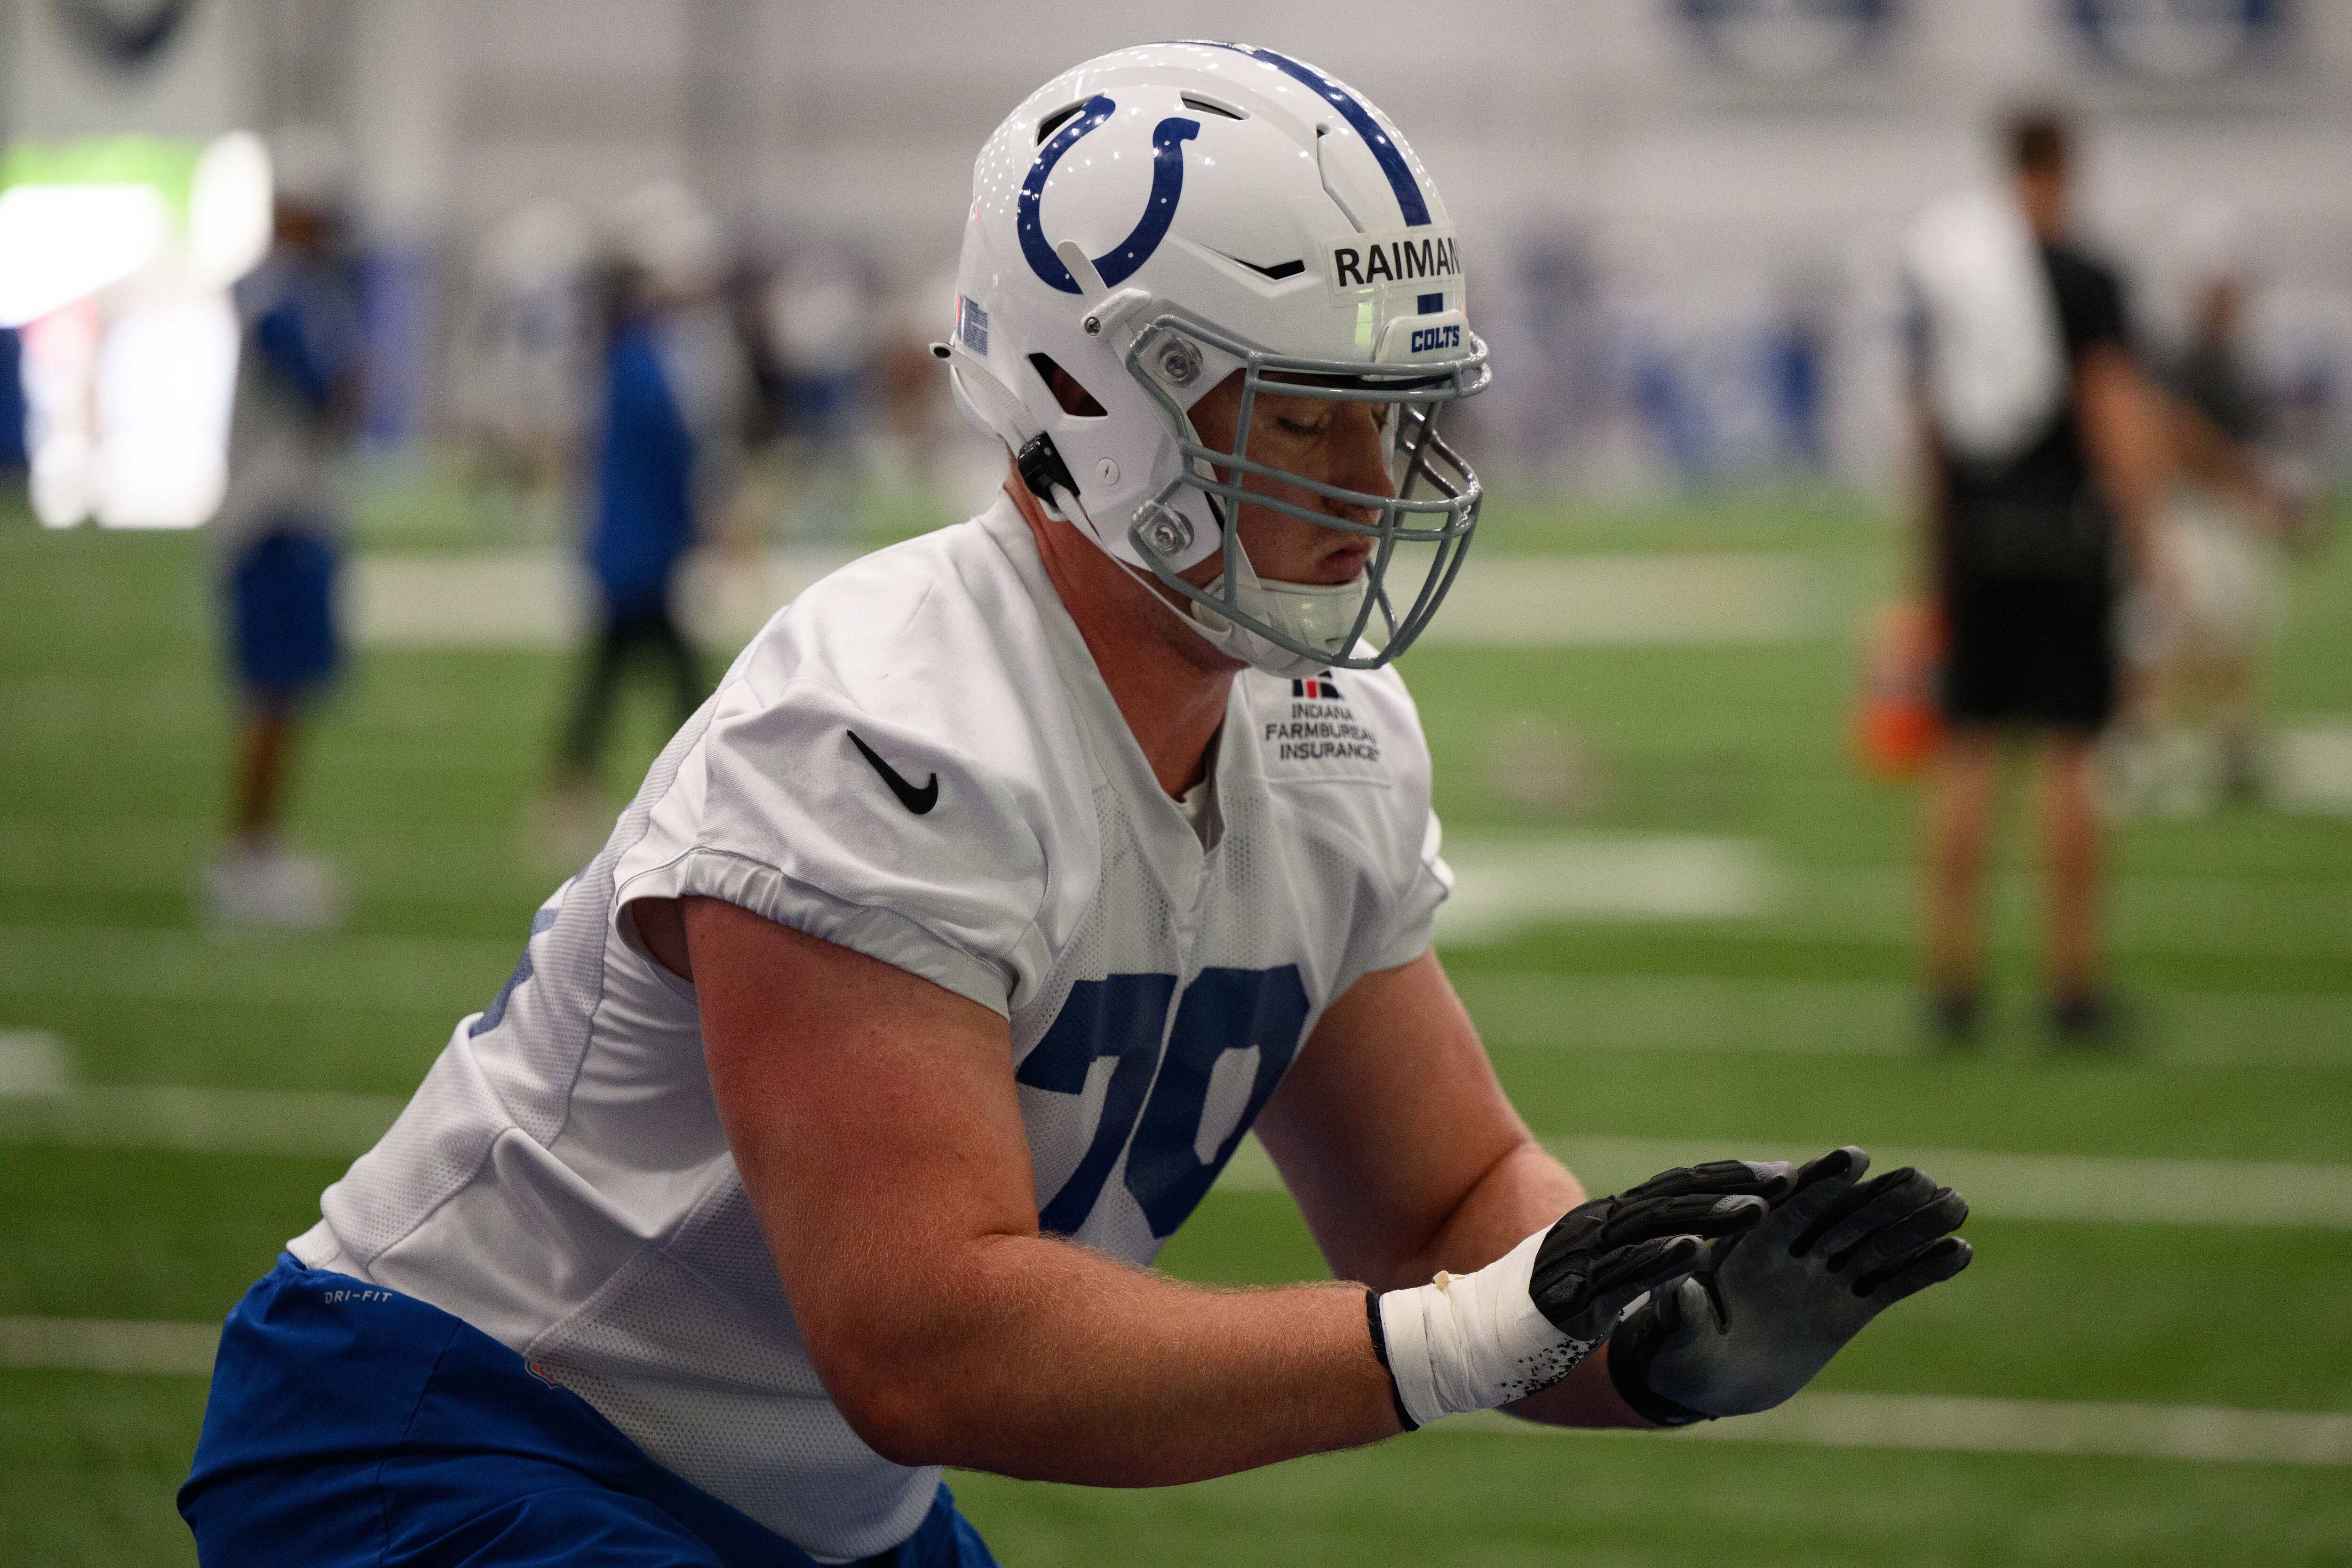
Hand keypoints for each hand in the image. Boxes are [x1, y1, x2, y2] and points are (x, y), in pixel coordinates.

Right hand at [1376, 1159, 1787, 1428]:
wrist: (1465, 1337)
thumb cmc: (1530, 1312)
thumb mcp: (1589, 1278)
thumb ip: (1626, 1260)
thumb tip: (1677, 1248)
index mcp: (1603, 1222)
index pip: (1673, 1187)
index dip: (1725, 1177)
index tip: (1778, 1173)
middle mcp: (1595, 1228)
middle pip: (1671, 1195)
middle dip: (1731, 1187)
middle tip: (1786, 1181)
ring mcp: (1582, 1257)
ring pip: (1653, 1226)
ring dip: (1709, 1217)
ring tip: (1757, 1213)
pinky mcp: (1572, 1292)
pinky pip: (1624, 1272)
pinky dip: (1662, 1258)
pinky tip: (1697, 1253)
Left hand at [1608, 1147, 1971, 1423]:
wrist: (1711, 1379)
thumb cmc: (1682, 1352)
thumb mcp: (1677, 1337)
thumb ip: (1682, 1314)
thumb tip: (1680, 1291)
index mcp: (1748, 1250)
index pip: (1789, 1208)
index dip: (1820, 1183)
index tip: (1854, 1157)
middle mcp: (1792, 1255)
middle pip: (1842, 1218)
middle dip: (1880, 1197)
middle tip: (1922, 1177)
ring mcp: (1824, 1278)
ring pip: (1875, 1245)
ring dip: (1915, 1225)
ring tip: (1958, 1202)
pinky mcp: (1847, 1308)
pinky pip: (1890, 1285)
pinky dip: (1923, 1270)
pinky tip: (1960, 1251)